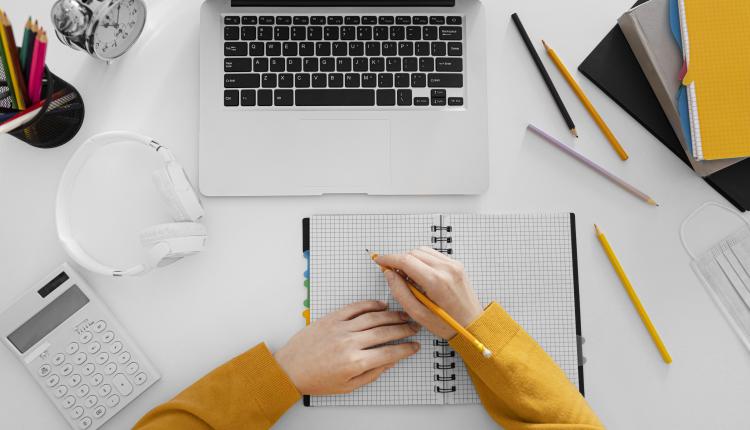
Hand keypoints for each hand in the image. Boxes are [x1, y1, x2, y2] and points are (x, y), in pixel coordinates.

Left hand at [274, 301, 419, 394]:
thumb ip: (372, 374)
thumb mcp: (348, 386)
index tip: (415, 346)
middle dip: (404, 329)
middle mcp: (350, 342)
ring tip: (404, 315)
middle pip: (386, 332)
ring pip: (374, 317)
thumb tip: (390, 361)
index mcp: (356, 362)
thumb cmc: (317, 380)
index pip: (390, 352)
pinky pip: (356, 307)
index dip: (406, 349)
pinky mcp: (332, 318)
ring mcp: (341, 328)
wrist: (290, 369)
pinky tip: (382, 305)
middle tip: (415, 327)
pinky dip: (371, 304)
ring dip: (392, 315)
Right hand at [375, 247, 482, 339]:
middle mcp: (446, 268)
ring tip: (408, 277)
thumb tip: (389, 274)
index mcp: (436, 281)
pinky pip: (433, 255)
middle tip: (394, 274)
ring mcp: (453, 265)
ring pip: (423, 251)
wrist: (473, 325)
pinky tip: (421, 275)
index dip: (389, 259)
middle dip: (400, 260)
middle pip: (413, 253)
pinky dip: (422, 260)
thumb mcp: (418, 314)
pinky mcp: (456, 265)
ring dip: (411, 259)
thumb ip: (401, 292)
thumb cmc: (447, 324)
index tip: (380, 261)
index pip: (406, 260)